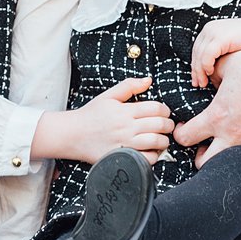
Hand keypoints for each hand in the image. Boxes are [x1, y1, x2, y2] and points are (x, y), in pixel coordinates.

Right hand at [32, 76, 172, 165]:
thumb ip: (129, 86)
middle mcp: (126, 127)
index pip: (156, 108)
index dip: (165, 110)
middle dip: (168, 125)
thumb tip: (148, 80)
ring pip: (156, 141)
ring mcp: (125, 143)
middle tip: (166, 126)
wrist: (72, 134)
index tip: (164, 113)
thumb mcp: (108, 96)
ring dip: (163, 140)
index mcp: (125, 110)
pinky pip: (146, 159)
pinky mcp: (122, 157)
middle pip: (160, 125)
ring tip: (161, 139)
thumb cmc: (90, 115)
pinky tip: (151, 151)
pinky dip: (153, 156)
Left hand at [172, 32, 240, 166]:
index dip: (179, 133)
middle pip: (204, 163)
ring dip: (229, 161)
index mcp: (216, 115)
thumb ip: (211, 77)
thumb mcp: (224, 65)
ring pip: (236, 170)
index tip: (184, 127)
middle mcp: (234, 134)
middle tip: (205, 144)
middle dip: (200, 156)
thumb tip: (206, 80)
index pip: (184, 137)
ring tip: (230, 148)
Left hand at [191, 17, 240, 87]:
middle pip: (196, 52)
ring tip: (204, 83)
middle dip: (196, 70)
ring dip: (200, 71)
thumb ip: (222, 54)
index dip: (196, 65)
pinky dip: (206, 66)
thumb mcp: (233, 47)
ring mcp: (214, 32)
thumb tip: (212, 70)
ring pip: (199, 55)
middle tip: (198, 84)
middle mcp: (210, 29)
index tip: (198, 79)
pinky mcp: (220, 37)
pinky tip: (211, 73)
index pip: (198, 49)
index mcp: (213, 30)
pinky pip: (207, 55)